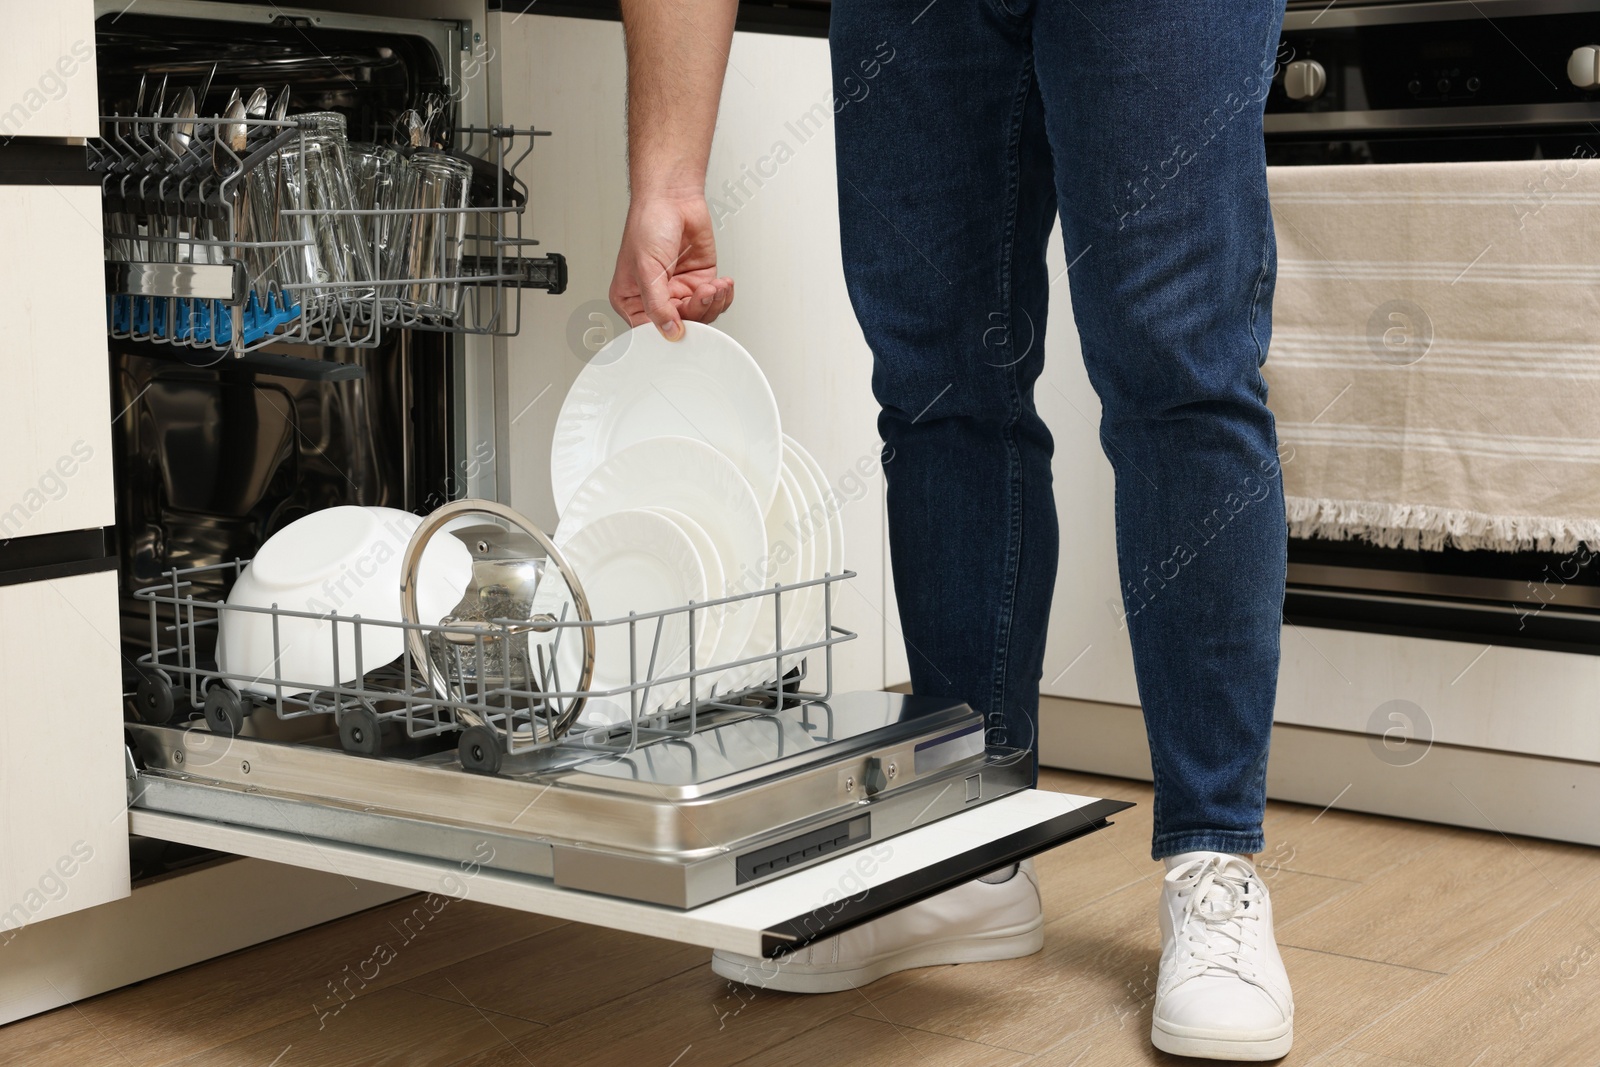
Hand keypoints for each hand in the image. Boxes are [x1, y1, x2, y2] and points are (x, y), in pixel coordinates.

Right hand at [609, 194, 734, 339]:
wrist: (672, 197)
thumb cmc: (649, 224)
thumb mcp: (646, 268)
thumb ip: (657, 305)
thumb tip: (670, 332)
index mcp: (632, 300)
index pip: (651, 331)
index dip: (670, 332)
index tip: (684, 326)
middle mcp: (657, 298)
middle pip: (681, 325)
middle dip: (698, 311)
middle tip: (703, 293)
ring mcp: (679, 291)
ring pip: (701, 315)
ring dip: (712, 302)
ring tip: (714, 284)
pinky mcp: (699, 281)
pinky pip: (715, 300)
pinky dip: (723, 296)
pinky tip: (722, 283)